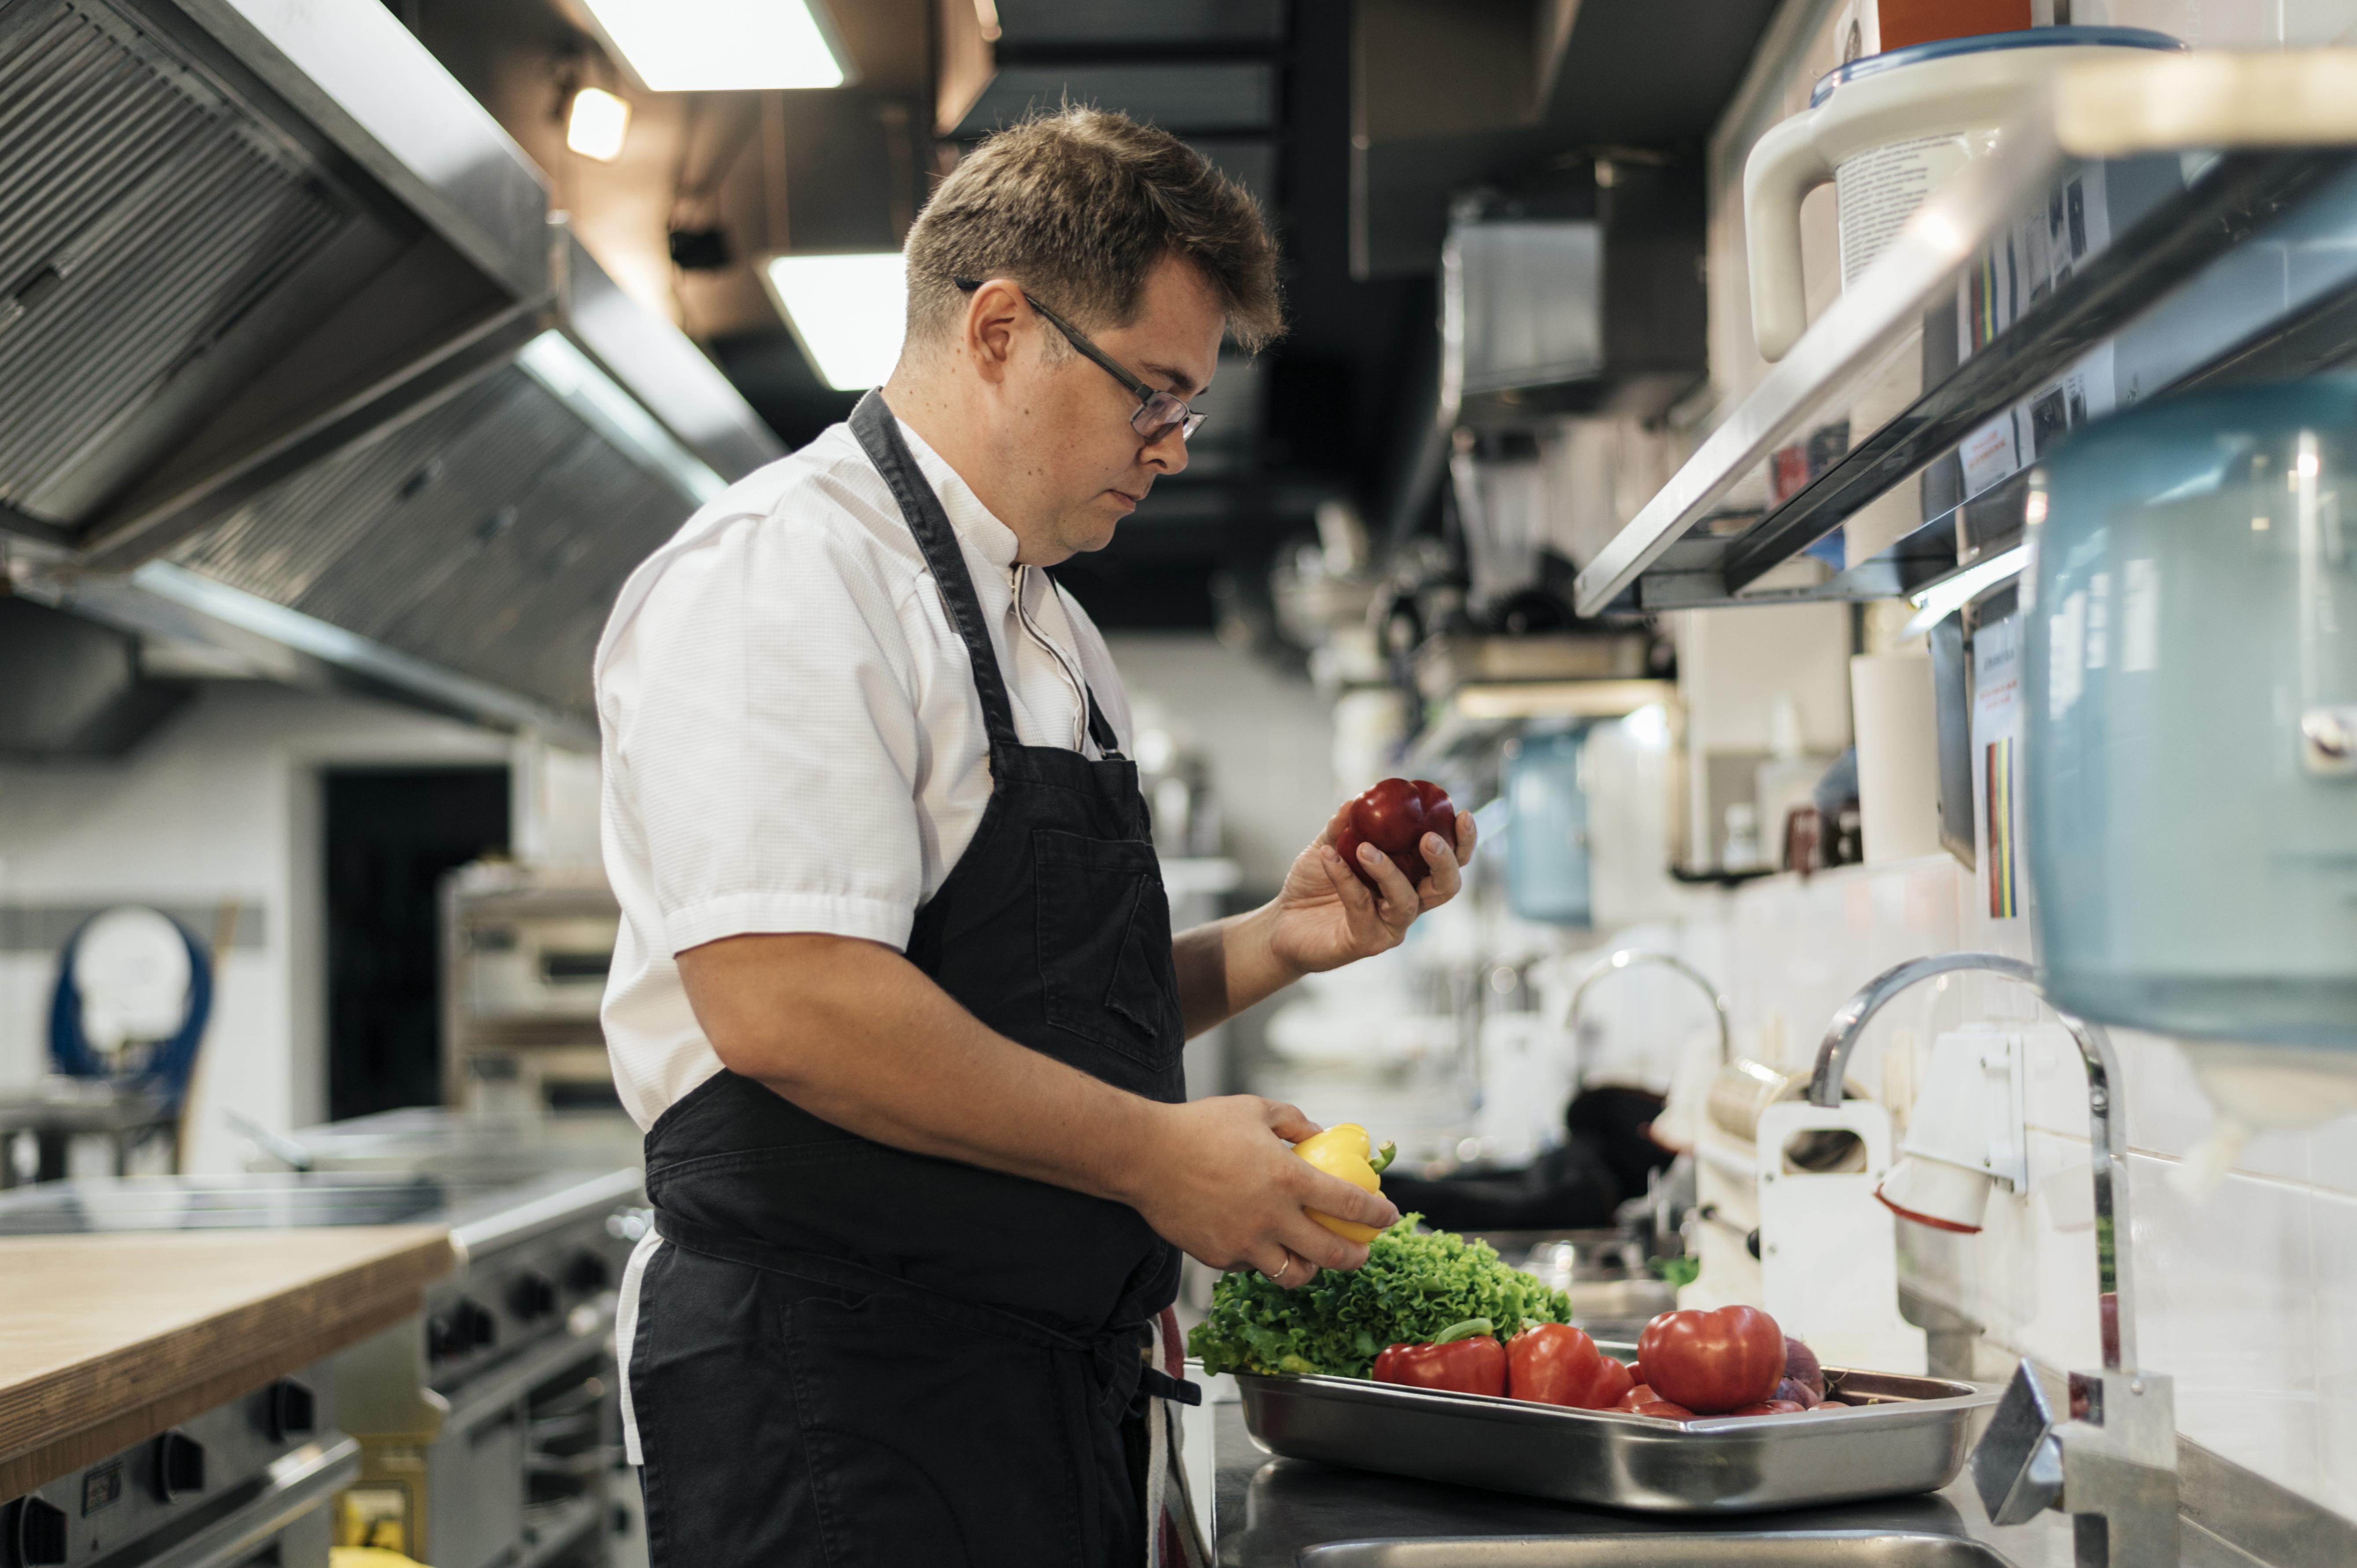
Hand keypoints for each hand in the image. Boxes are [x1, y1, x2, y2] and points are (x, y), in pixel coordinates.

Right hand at [1120, 1096, 1399, 1283]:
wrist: (1145, 1155)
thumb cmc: (1199, 1126)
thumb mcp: (1255, 1109)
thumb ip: (1293, 1121)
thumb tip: (1317, 1133)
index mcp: (1288, 1178)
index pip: (1349, 1205)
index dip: (1376, 1215)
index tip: (1388, 1217)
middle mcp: (1272, 1217)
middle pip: (1331, 1255)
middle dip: (1356, 1258)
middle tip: (1361, 1253)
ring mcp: (1245, 1243)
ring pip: (1293, 1274)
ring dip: (1310, 1269)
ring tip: (1313, 1259)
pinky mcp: (1219, 1257)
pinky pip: (1251, 1267)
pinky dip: (1262, 1259)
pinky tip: (1261, 1244)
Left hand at [1263, 801, 1477, 976]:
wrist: (1281, 921)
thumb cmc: (1313, 884)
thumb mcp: (1327, 846)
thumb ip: (1343, 825)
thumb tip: (1359, 797)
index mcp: (1410, 877)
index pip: (1450, 862)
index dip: (1463, 841)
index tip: (1462, 813)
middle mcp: (1408, 903)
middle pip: (1446, 887)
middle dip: (1443, 862)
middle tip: (1427, 839)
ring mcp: (1390, 926)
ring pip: (1406, 901)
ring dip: (1388, 870)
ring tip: (1364, 848)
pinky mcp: (1366, 941)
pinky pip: (1361, 906)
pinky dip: (1345, 878)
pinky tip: (1328, 857)